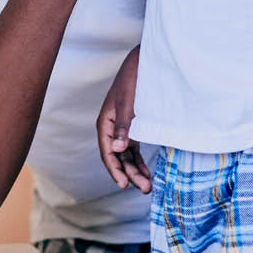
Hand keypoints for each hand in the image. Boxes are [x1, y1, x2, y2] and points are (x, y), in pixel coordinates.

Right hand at [97, 47, 149, 191]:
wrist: (143, 63)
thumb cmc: (133, 80)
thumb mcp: (128, 103)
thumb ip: (124, 127)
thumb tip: (119, 149)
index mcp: (105, 123)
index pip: (108, 152)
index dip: (115, 170)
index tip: (124, 184)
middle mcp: (112, 128)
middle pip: (118, 157)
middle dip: (130, 174)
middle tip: (144, 188)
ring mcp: (122, 129)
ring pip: (126, 155)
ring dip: (135, 170)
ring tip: (147, 186)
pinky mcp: (132, 127)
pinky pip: (134, 149)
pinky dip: (140, 160)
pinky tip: (147, 172)